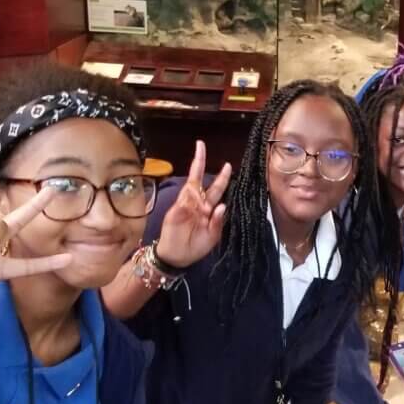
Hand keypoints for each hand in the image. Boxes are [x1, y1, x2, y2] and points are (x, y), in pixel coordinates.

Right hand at [156, 141, 230, 267]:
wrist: (177, 258)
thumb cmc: (195, 247)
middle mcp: (197, 203)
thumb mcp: (212, 237)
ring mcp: (185, 205)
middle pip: (199, 179)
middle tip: (201, 145)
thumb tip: (223, 206)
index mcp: (208, 208)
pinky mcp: (176, 211)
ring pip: (190, 186)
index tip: (227, 164)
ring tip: (200, 169)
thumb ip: (218, 222)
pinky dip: (190, 198)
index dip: (221, 177)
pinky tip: (198, 202)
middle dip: (200, 162)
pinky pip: (184, 201)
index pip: (216, 189)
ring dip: (196, 179)